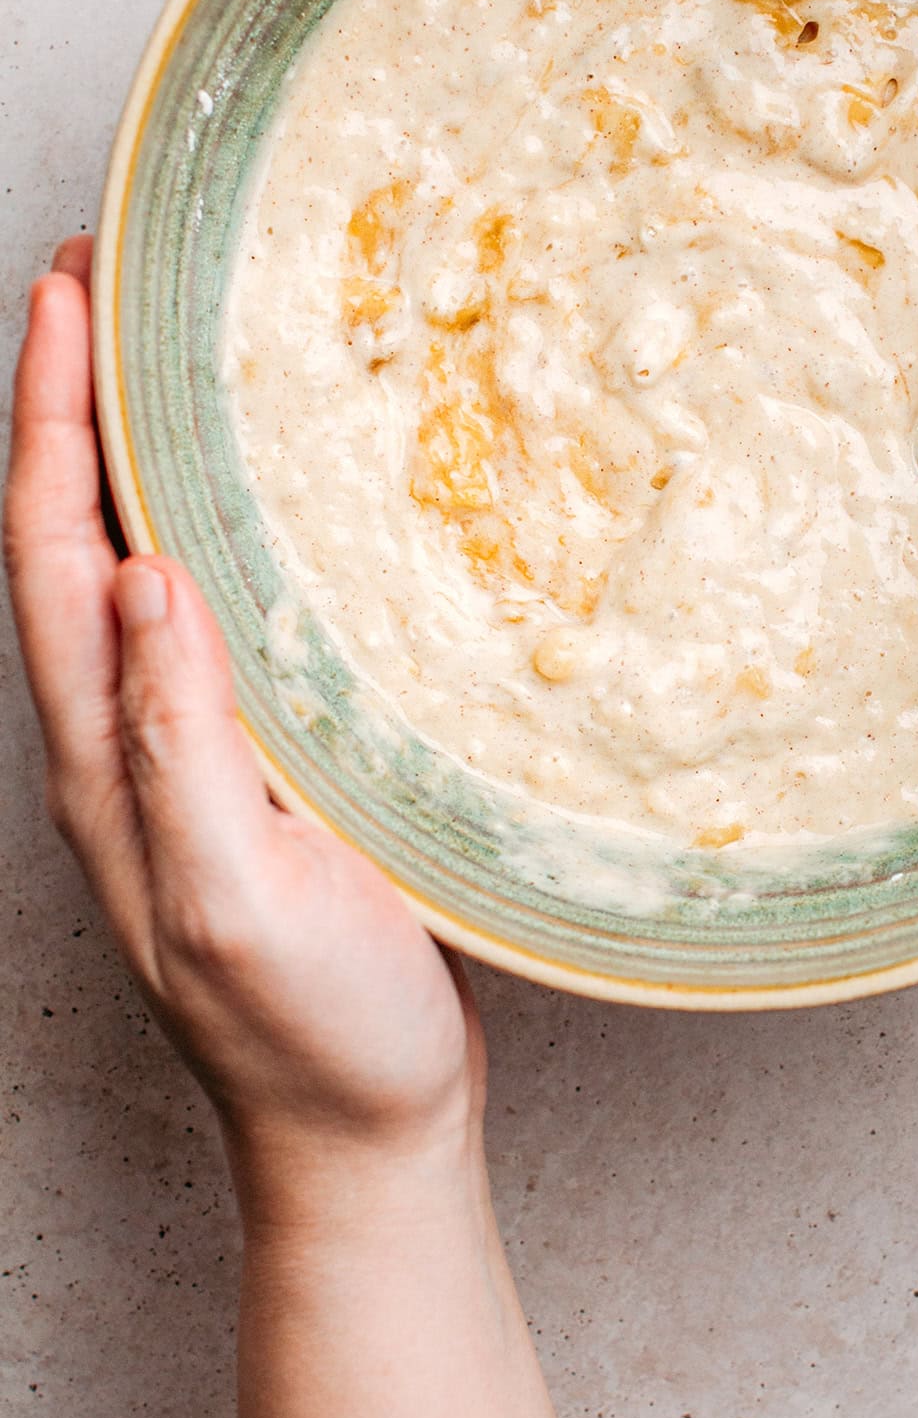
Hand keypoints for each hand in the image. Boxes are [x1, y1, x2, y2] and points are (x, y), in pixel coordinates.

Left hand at [3, 239, 483, 1189]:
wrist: (366, 1133)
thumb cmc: (315, 1037)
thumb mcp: (240, 899)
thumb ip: (179, 747)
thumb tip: (145, 582)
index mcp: (102, 762)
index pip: (51, 554)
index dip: (53, 420)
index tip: (68, 296)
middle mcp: (121, 742)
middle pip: (69, 541)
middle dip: (70, 405)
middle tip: (102, 284)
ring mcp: (180, 754)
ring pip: (129, 569)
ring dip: (128, 454)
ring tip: (159, 356)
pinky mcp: (246, 766)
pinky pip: (204, 614)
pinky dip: (203, 525)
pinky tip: (249, 501)